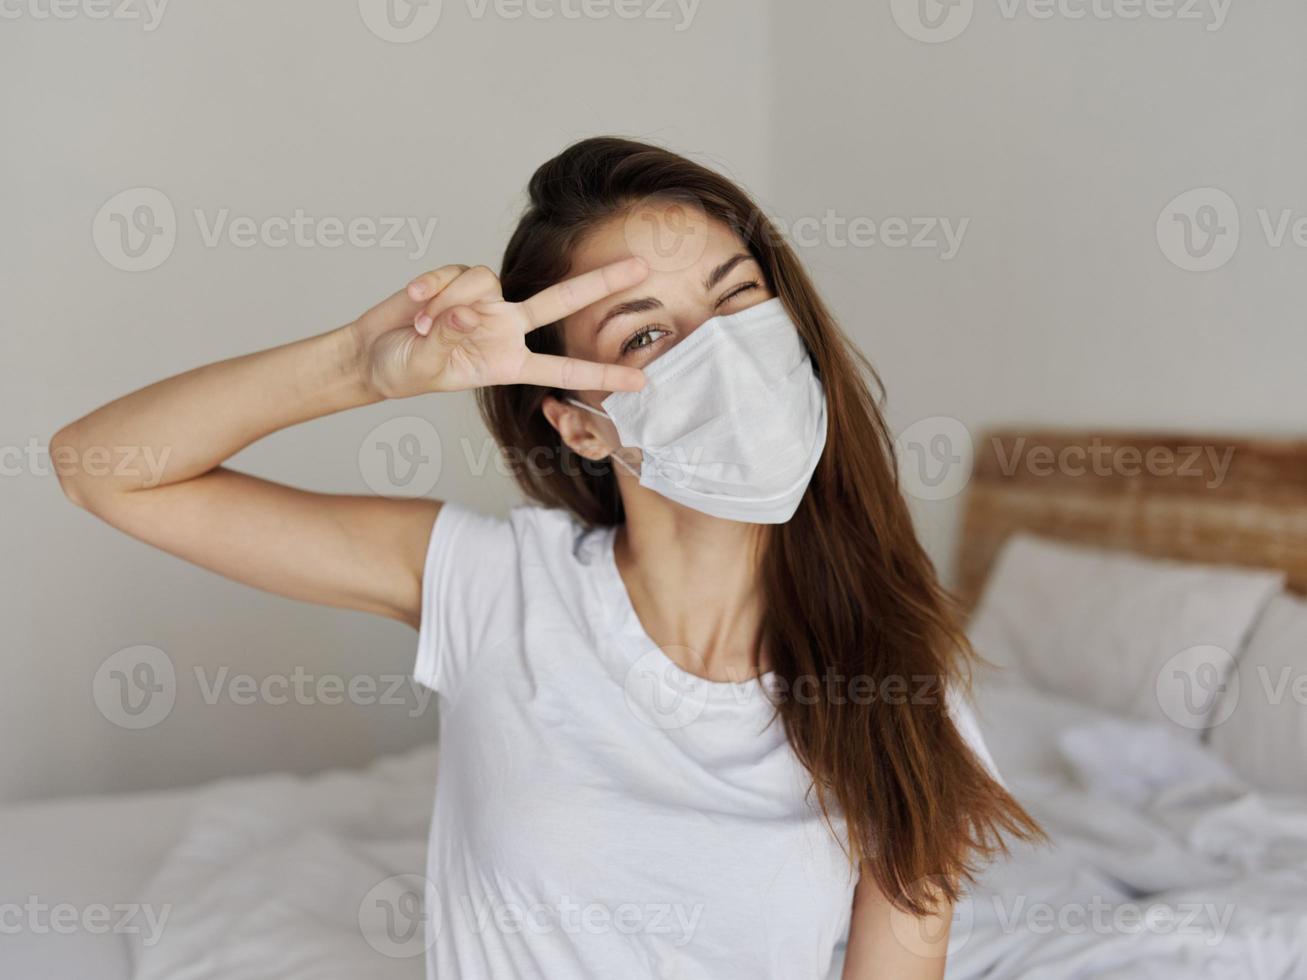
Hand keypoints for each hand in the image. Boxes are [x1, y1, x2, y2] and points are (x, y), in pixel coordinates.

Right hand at [350, 259, 648, 398]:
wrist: (371, 353)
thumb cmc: (404, 370)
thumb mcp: (429, 368)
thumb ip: (450, 340)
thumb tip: (467, 312)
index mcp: (507, 363)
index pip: (562, 367)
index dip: (600, 374)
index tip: (641, 383)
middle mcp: (504, 329)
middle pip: (560, 300)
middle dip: (600, 283)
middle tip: (643, 267)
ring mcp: (483, 302)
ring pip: (485, 284)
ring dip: (448, 304)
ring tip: (423, 327)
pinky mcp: (459, 279)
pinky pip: (455, 272)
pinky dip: (433, 287)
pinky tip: (415, 301)